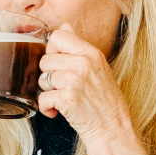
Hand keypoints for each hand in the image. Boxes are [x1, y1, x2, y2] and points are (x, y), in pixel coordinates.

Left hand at [38, 23, 133, 147]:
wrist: (113, 129)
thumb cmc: (105, 101)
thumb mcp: (98, 67)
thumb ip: (79, 47)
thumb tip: (65, 26)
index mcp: (91, 53)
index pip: (58, 36)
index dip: (53, 50)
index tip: (60, 64)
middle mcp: (83, 63)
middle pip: (45, 59)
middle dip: (49, 75)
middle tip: (63, 87)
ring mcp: (75, 80)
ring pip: (42, 79)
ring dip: (48, 92)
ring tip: (63, 99)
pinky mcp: (67, 99)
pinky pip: (42, 98)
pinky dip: (46, 108)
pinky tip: (58, 111)